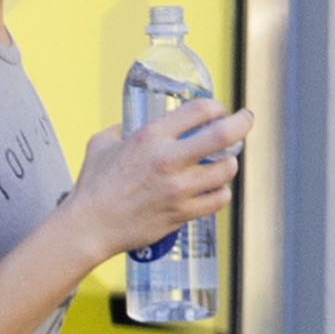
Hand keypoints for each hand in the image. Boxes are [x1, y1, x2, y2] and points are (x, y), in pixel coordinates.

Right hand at [69, 100, 251, 266]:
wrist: (89, 227)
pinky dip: (222, 192)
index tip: (219, 110)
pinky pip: (218, 200)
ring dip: (230, 163)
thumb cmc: (93, 187)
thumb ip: (121, 130)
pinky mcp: (181, 214)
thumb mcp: (102, 144)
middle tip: (245, 121)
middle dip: (241, 123)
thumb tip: (131, 126)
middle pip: (223, 135)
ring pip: (226, 170)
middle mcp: (168, 160)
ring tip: (225, 163)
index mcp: (150, 136)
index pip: (200, 110)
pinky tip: (216, 189)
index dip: (216, 107)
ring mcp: (177, 189)